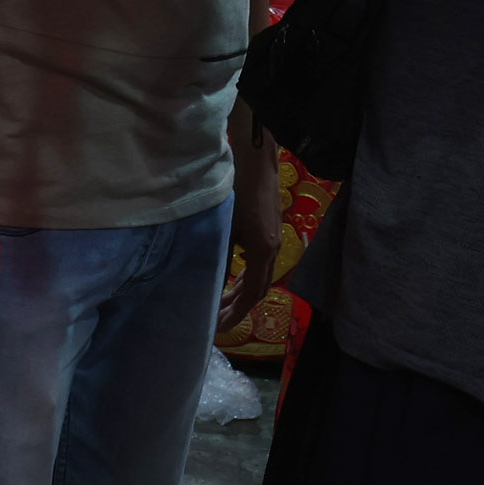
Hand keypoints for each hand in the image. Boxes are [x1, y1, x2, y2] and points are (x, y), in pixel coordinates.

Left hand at [220, 114, 282, 332]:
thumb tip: (210, 282)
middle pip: (258, 289)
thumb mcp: (224, 225)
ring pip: (260, 276)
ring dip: (241, 291)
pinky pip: (259, 263)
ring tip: (221, 303)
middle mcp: (273, 248)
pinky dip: (245, 275)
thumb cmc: (237, 188)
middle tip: (217, 320)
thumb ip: (220, 254)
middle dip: (238, 307)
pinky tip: (230, 275)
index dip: (236, 313)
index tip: (219, 326)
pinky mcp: (269, 230)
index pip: (252, 293)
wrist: (256, 158)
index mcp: (263, 250)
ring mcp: (273, 239)